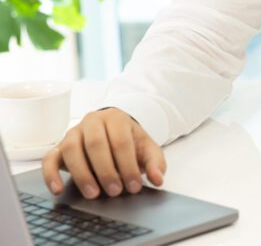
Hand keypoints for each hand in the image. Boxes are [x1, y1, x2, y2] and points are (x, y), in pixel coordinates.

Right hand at [41, 108, 165, 199]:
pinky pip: (49, 159)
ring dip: (82, 174)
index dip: (128, 165)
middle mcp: (92, 121)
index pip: (121, 141)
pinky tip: (58, 189)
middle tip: (115, 191)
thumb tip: (158, 179)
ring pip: (72, 150)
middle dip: (106, 171)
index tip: (133, 186)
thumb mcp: (147, 149)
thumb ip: (155, 162)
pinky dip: (51, 175)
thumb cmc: (130, 142)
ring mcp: (73, 133)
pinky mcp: (58, 147)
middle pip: (96, 144)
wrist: (114, 133)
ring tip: (93, 194)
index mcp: (116, 118)